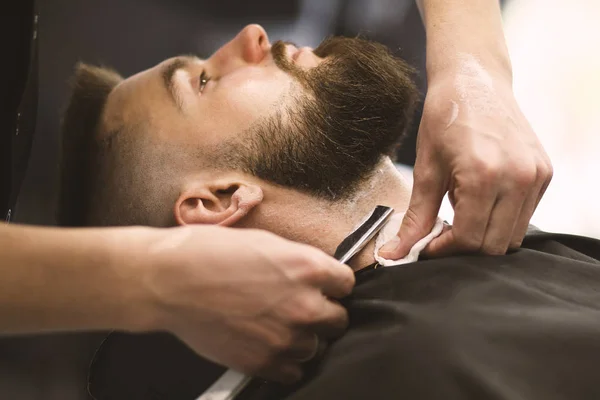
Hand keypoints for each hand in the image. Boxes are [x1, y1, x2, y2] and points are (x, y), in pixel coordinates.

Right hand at [135, 226, 353, 382]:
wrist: (171, 281)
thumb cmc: (211, 253)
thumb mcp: (264, 243)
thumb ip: (297, 263)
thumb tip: (313, 275)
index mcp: (308, 268)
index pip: (346, 283)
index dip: (333, 285)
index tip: (324, 288)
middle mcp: (305, 305)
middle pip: (339, 320)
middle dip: (323, 313)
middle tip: (299, 308)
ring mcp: (286, 337)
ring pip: (316, 347)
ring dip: (302, 339)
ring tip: (276, 327)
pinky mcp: (264, 362)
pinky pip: (293, 372)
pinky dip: (284, 362)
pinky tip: (267, 345)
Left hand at [381, 62, 551, 257]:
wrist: (474, 79)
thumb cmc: (445, 118)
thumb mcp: (426, 169)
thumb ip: (415, 218)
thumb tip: (393, 254)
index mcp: (485, 175)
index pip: (470, 240)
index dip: (444, 250)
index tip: (426, 246)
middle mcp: (518, 178)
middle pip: (494, 246)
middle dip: (464, 247)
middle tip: (440, 233)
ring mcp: (536, 175)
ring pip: (512, 236)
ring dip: (484, 235)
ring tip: (459, 214)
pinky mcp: (544, 173)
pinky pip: (524, 216)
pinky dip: (501, 220)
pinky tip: (479, 202)